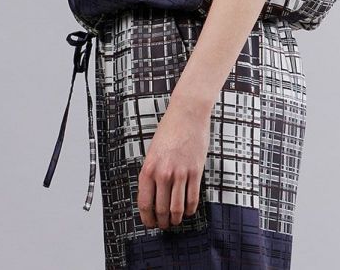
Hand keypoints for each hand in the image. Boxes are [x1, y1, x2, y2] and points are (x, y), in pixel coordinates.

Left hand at [137, 96, 209, 229]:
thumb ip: (152, 172)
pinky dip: (189, 210)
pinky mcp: (195, 172)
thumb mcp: (153, 151)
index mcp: (148, 168)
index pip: (144, 203)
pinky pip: (192, 199)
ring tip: (175, 221)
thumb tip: (152, 195)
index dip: (147, 218)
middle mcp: (163, 173)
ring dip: (175, 219)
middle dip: (162, 222)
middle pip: (161, 209)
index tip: (150, 223)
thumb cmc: (169, 129)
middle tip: (164, 225)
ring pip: (176, 208)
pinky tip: (187, 211)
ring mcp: (180, 173)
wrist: (187, 114)